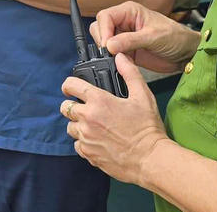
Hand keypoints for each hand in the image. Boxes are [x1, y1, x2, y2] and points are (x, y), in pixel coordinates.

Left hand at [61, 53, 169, 184]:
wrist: (150, 159)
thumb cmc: (147, 128)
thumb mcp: (143, 96)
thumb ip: (130, 73)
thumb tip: (120, 57)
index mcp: (99, 102)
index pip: (71, 85)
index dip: (69, 84)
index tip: (71, 87)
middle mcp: (88, 118)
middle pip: (65, 107)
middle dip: (73, 105)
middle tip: (86, 108)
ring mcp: (86, 137)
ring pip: (70, 127)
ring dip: (78, 125)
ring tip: (93, 125)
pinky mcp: (88, 153)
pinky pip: (77, 145)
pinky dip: (84, 142)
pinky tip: (97, 140)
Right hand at [90, 1, 198, 73]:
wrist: (187, 53)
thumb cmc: (176, 37)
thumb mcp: (153, 37)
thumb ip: (130, 40)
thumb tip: (109, 45)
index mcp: (129, 11)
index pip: (105, 17)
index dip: (103, 31)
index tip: (107, 46)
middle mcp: (123, 22)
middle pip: (100, 28)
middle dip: (103, 41)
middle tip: (112, 54)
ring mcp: (123, 37)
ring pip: (103, 42)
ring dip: (107, 52)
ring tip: (120, 58)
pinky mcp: (126, 51)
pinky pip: (111, 55)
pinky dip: (113, 61)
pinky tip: (123, 63)